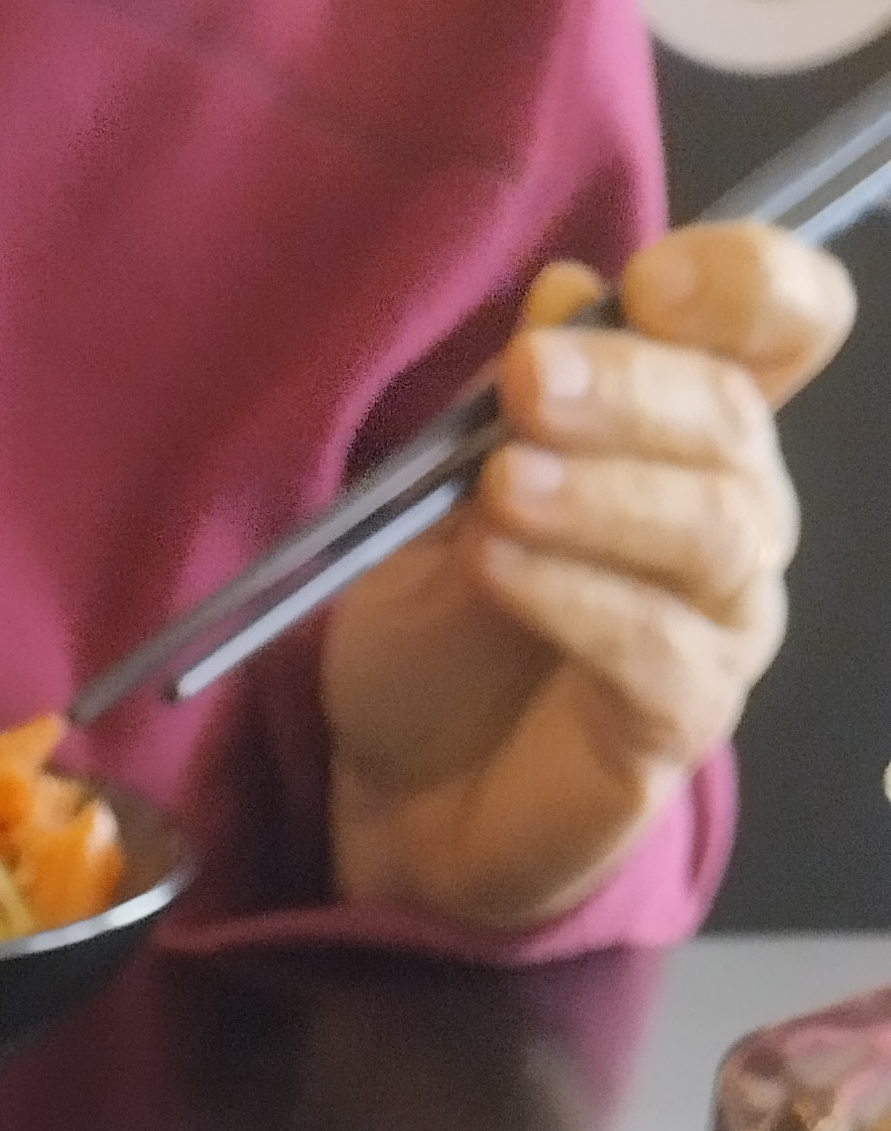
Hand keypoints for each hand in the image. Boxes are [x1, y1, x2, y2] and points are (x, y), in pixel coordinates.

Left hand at [323, 221, 854, 934]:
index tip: (647, 280)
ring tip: (500, 488)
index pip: (785, 323)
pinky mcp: (684, 716)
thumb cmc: (436, 639)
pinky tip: (501, 569)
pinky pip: (660, 646)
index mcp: (688, 432)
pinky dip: (576, 595)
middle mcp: (734, 514)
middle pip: (734, 417)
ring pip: (713, 526)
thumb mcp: (438, 502)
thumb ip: (504, 406)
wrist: (398, 796)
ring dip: (603, 492)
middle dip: (630, 387)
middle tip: (526, 383)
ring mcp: (720, 619)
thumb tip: (564, 292)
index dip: (745, 284)